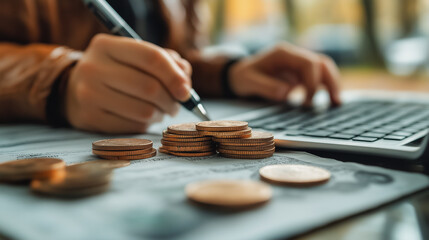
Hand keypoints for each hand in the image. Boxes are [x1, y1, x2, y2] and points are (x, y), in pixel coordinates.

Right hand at [65, 34, 191, 133]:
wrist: (74, 89)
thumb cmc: (116, 71)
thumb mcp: (135, 56)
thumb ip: (165, 61)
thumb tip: (185, 81)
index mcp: (106, 45)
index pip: (151, 58)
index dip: (174, 76)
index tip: (186, 91)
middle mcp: (93, 67)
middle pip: (149, 87)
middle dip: (171, 100)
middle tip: (177, 104)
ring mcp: (88, 94)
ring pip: (144, 110)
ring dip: (161, 114)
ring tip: (161, 111)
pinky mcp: (90, 118)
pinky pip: (133, 126)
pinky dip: (147, 124)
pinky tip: (145, 118)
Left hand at [228, 43, 340, 105]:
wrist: (238, 74)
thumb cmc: (243, 77)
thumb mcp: (248, 82)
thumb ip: (266, 87)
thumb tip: (287, 93)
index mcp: (283, 54)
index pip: (308, 62)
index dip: (313, 81)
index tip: (309, 102)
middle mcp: (294, 56)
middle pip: (321, 63)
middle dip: (330, 82)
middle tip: (334, 102)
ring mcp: (298, 64)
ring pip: (323, 69)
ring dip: (332, 84)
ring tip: (337, 104)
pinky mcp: (300, 73)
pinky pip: (318, 77)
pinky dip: (326, 88)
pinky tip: (330, 102)